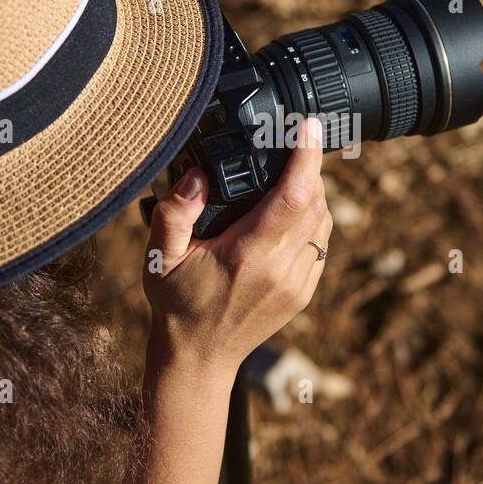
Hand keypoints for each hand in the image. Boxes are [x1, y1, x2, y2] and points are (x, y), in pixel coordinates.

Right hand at [143, 117, 332, 376]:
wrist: (199, 358)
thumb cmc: (177, 305)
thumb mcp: (158, 258)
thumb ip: (173, 213)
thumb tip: (196, 175)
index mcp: (248, 255)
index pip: (292, 196)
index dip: (307, 157)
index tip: (311, 126)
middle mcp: (281, 269)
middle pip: (316, 202)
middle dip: (309, 167)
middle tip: (292, 143)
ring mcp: (298, 283)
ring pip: (324, 222)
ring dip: (314, 193)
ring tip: (291, 175)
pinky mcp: (305, 292)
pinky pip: (321, 244)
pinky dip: (314, 219)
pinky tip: (292, 211)